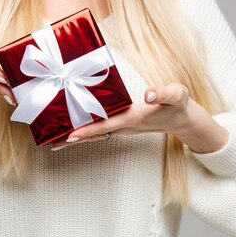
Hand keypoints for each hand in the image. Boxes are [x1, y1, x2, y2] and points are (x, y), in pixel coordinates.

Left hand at [49, 83, 228, 152]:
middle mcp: (124, 125)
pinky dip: (86, 132)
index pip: (105, 125)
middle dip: (73, 139)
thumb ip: (164, 93)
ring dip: (76, 137)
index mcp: (133, 118)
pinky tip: (74, 131)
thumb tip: (149, 95)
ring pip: (95, 134)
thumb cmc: (179, 106)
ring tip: (54, 141)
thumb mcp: (177, 95)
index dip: (87, 130)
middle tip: (49, 143)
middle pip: (94, 133)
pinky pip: (101, 130)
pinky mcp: (123, 125)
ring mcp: (123, 127)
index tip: (69, 136)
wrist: (185, 120)